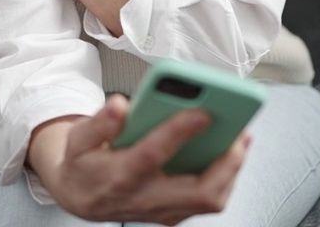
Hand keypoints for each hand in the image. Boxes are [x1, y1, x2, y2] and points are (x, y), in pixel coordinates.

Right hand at [28, 95, 249, 224]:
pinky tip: (229, 151)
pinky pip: (208, 200)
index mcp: (120, 175)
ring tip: (240, 136)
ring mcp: (163, 211)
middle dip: (226, 162)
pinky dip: (225, 176)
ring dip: (232, 170)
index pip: (153, 155)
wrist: (80, 197)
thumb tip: (120, 106)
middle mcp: (145, 198)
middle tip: (239, 131)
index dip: (179, 131)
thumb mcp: (79, 138)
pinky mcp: (174, 213)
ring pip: (210, 200)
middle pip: (198, 191)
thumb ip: (99, 122)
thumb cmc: (84, 165)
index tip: (202, 111)